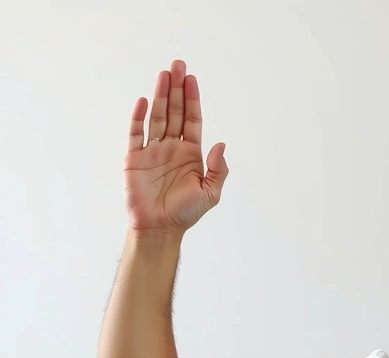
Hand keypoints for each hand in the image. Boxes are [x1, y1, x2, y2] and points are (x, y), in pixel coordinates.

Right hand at [123, 59, 227, 234]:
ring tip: (163, 74)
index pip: (192, 120)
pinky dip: (138, 117)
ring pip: (156, 117)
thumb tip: (221, 144)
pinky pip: (136, 133)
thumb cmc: (186, 213)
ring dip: (159, 95)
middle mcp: (172, 148)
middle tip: (178, 65)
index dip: (192, 100)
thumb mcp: (211, 193)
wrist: (160, 228)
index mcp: (191, 154)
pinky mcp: (134, 158)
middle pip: (174, 112)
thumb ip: (218, 169)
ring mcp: (152, 151)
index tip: (191, 79)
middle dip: (176, 89)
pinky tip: (143, 101)